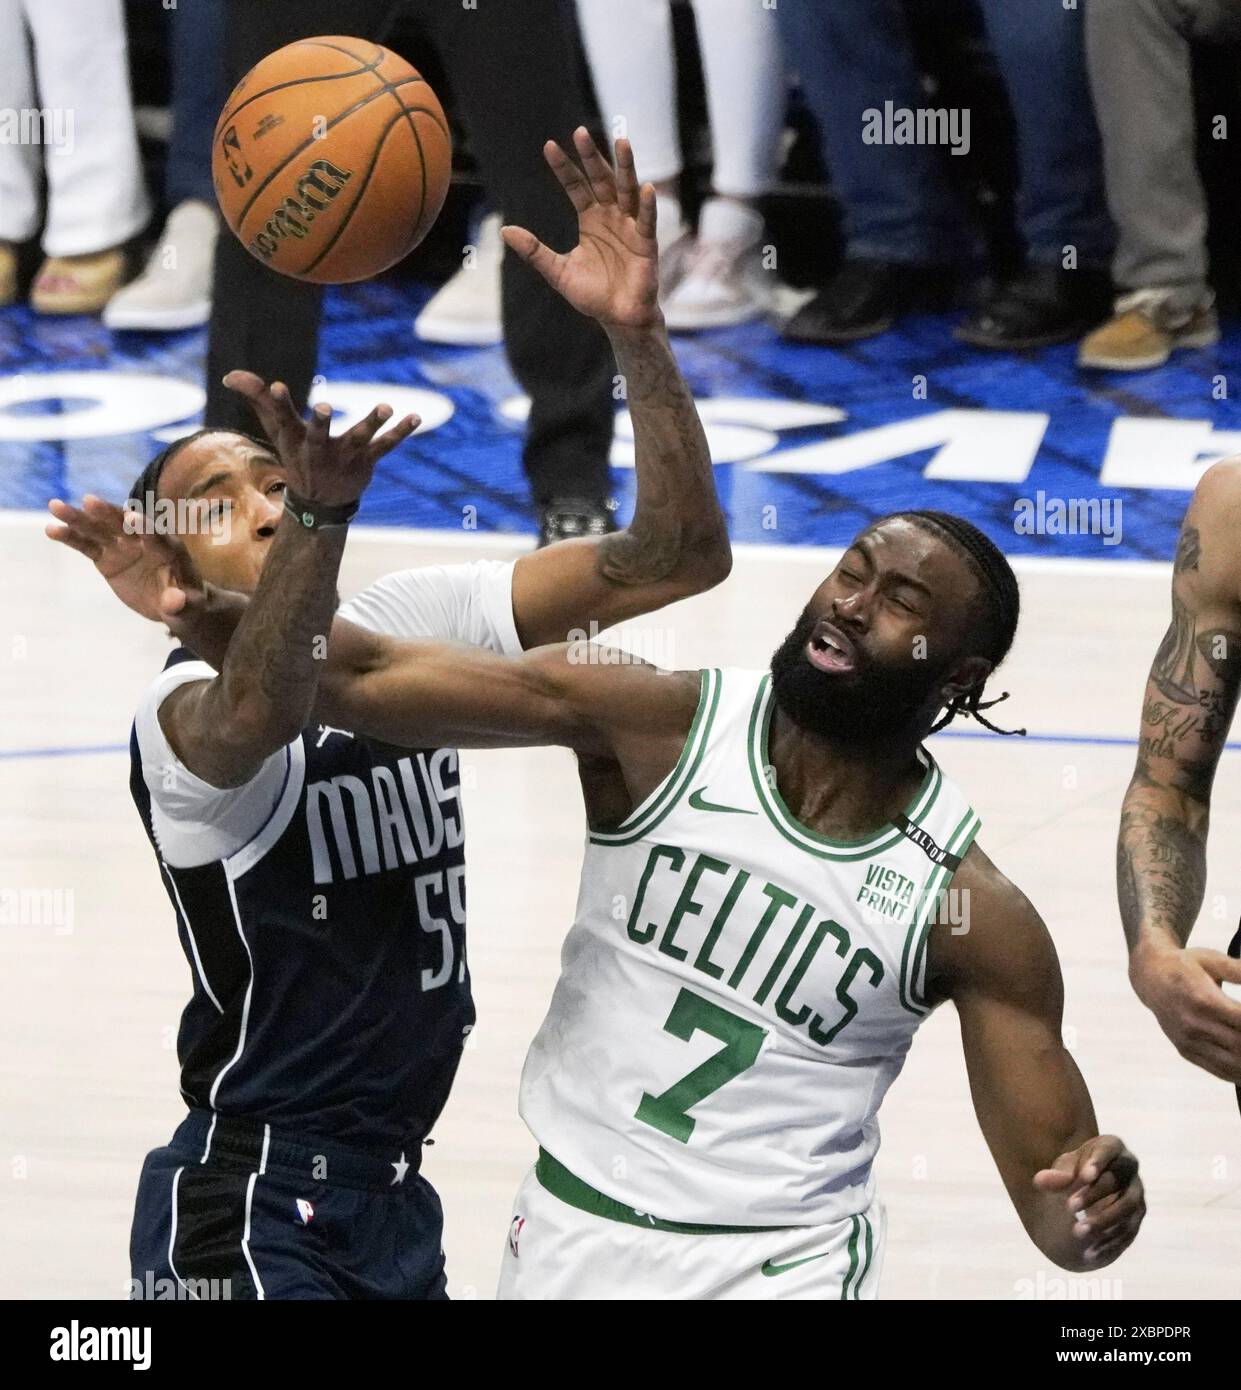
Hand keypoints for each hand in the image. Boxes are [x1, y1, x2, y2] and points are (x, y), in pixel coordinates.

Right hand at [46, 494, 205, 623]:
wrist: (173, 603)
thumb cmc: (188, 604)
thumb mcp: (188, 609)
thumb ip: (182, 604)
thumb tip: (176, 601)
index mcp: (169, 549)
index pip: (156, 536)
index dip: (145, 527)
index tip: (132, 517)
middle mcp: (144, 540)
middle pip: (124, 524)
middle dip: (108, 513)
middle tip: (89, 501)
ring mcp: (123, 546)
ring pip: (100, 530)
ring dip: (79, 518)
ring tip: (55, 507)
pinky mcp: (107, 556)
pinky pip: (87, 545)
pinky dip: (71, 537)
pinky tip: (52, 529)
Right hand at [223, 371, 419, 505]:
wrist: (321, 503)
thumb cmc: (297, 457)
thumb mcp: (276, 430)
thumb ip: (258, 399)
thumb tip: (230, 374)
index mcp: (295, 439)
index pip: (281, 417)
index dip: (276, 401)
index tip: (275, 385)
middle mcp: (319, 449)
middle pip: (318, 434)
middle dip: (320, 422)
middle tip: (324, 408)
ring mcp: (345, 456)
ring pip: (360, 438)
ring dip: (372, 423)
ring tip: (386, 407)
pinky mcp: (367, 460)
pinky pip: (386, 445)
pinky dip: (401, 432)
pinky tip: (416, 417)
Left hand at [501, 129, 660, 331]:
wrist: (618, 318)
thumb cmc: (592, 295)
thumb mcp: (557, 271)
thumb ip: (535, 251)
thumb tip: (505, 230)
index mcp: (590, 219)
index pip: (575, 186)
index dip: (563, 168)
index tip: (548, 146)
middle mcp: (610, 216)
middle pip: (600, 180)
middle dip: (591, 157)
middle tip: (580, 132)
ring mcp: (630, 226)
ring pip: (626, 190)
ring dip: (625, 167)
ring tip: (622, 142)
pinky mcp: (646, 243)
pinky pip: (647, 220)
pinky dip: (647, 205)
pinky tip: (645, 187)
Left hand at [1034, 1136, 1143, 1265]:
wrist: (1088, 1192)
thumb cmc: (1074, 1172)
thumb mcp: (1062, 1169)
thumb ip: (1054, 1175)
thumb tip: (1040, 1180)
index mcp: (1111, 1147)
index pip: (1108, 1150)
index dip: (1098, 1162)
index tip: (1083, 1176)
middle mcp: (1129, 1168)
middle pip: (1118, 1181)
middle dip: (1094, 1195)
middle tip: (1069, 1207)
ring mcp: (1137, 1193)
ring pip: (1127, 1208)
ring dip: (1103, 1221)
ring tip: (1077, 1231)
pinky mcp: (1137, 1217)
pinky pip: (1128, 1230)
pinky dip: (1109, 1241)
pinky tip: (1089, 1250)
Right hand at [1130, 942, 1240, 1082]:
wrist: (1150, 976)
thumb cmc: (1186, 965)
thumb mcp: (1211, 959)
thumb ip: (1239, 970)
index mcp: (1203, 999)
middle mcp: (1194, 1024)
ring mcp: (1189, 1040)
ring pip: (1232, 1064)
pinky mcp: (1185, 1050)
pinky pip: (1218, 1070)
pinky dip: (1239, 1074)